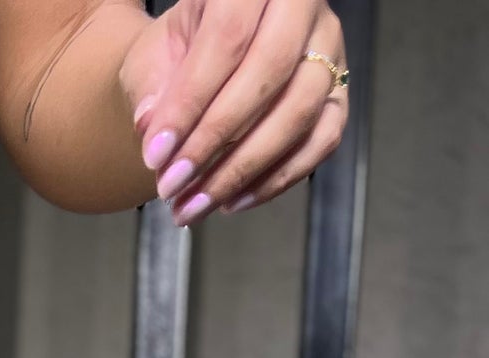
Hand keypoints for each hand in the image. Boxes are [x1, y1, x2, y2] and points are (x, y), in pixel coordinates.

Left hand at [119, 0, 348, 225]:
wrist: (201, 60)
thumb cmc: (176, 56)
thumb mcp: (151, 60)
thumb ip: (150, 87)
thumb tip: (150, 126)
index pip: (227, 37)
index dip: (190, 102)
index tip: (154, 156)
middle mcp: (300, 3)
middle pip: (270, 72)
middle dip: (215, 141)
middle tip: (173, 187)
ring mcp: (328, 45)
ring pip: (300, 109)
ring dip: (244, 169)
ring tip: (195, 205)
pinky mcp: (338, 89)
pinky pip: (322, 139)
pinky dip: (278, 178)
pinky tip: (233, 201)